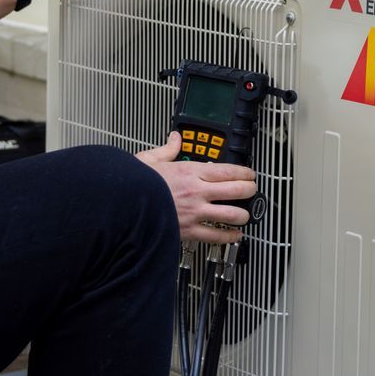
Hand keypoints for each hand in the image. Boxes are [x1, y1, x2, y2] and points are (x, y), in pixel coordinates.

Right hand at [135, 133, 257, 244]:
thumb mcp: (150, 159)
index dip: (245, 172)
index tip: (249, 174)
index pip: (228, 170)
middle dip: (250, 191)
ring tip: (246, 214)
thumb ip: (168, 149)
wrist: (122, 204)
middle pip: (237, 190)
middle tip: (253, 191)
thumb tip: (175, 139)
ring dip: (243, 214)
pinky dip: (229, 236)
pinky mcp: (189, 230)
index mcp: (190, 171)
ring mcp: (195, 212)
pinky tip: (234, 235)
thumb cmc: (133, 184)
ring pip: (232, 214)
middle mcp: (197, 191)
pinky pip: (216, 236)